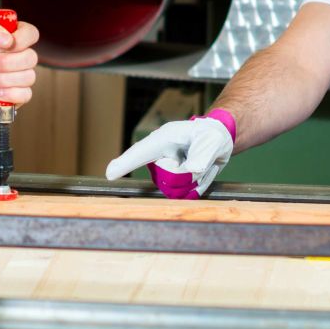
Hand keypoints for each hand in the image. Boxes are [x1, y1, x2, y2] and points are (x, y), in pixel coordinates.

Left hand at [0, 16, 40, 118]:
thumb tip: (8, 39)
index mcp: (11, 38)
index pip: (30, 33)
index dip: (19, 40)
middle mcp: (19, 57)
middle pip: (31, 57)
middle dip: (4, 62)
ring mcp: (20, 77)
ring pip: (28, 77)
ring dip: (2, 79)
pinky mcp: (18, 96)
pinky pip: (25, 94)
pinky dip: (7, 94)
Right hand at [104, 111, 236, 198]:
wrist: (220, 141)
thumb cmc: (213, 135)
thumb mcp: (212, 142)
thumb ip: (203, 155)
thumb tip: (194, 169)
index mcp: (164, 139)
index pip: (141, 152)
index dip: (125, 163)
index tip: (110, 174)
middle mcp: (160, 154)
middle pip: (166, 179)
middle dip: (188, 178)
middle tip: (203, 165)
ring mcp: (164, 167)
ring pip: (174, 189)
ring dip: (194, 183)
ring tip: (203, 167)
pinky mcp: (171, 178)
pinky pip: (182, 193)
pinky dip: (196, 187)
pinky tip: (201, 175)